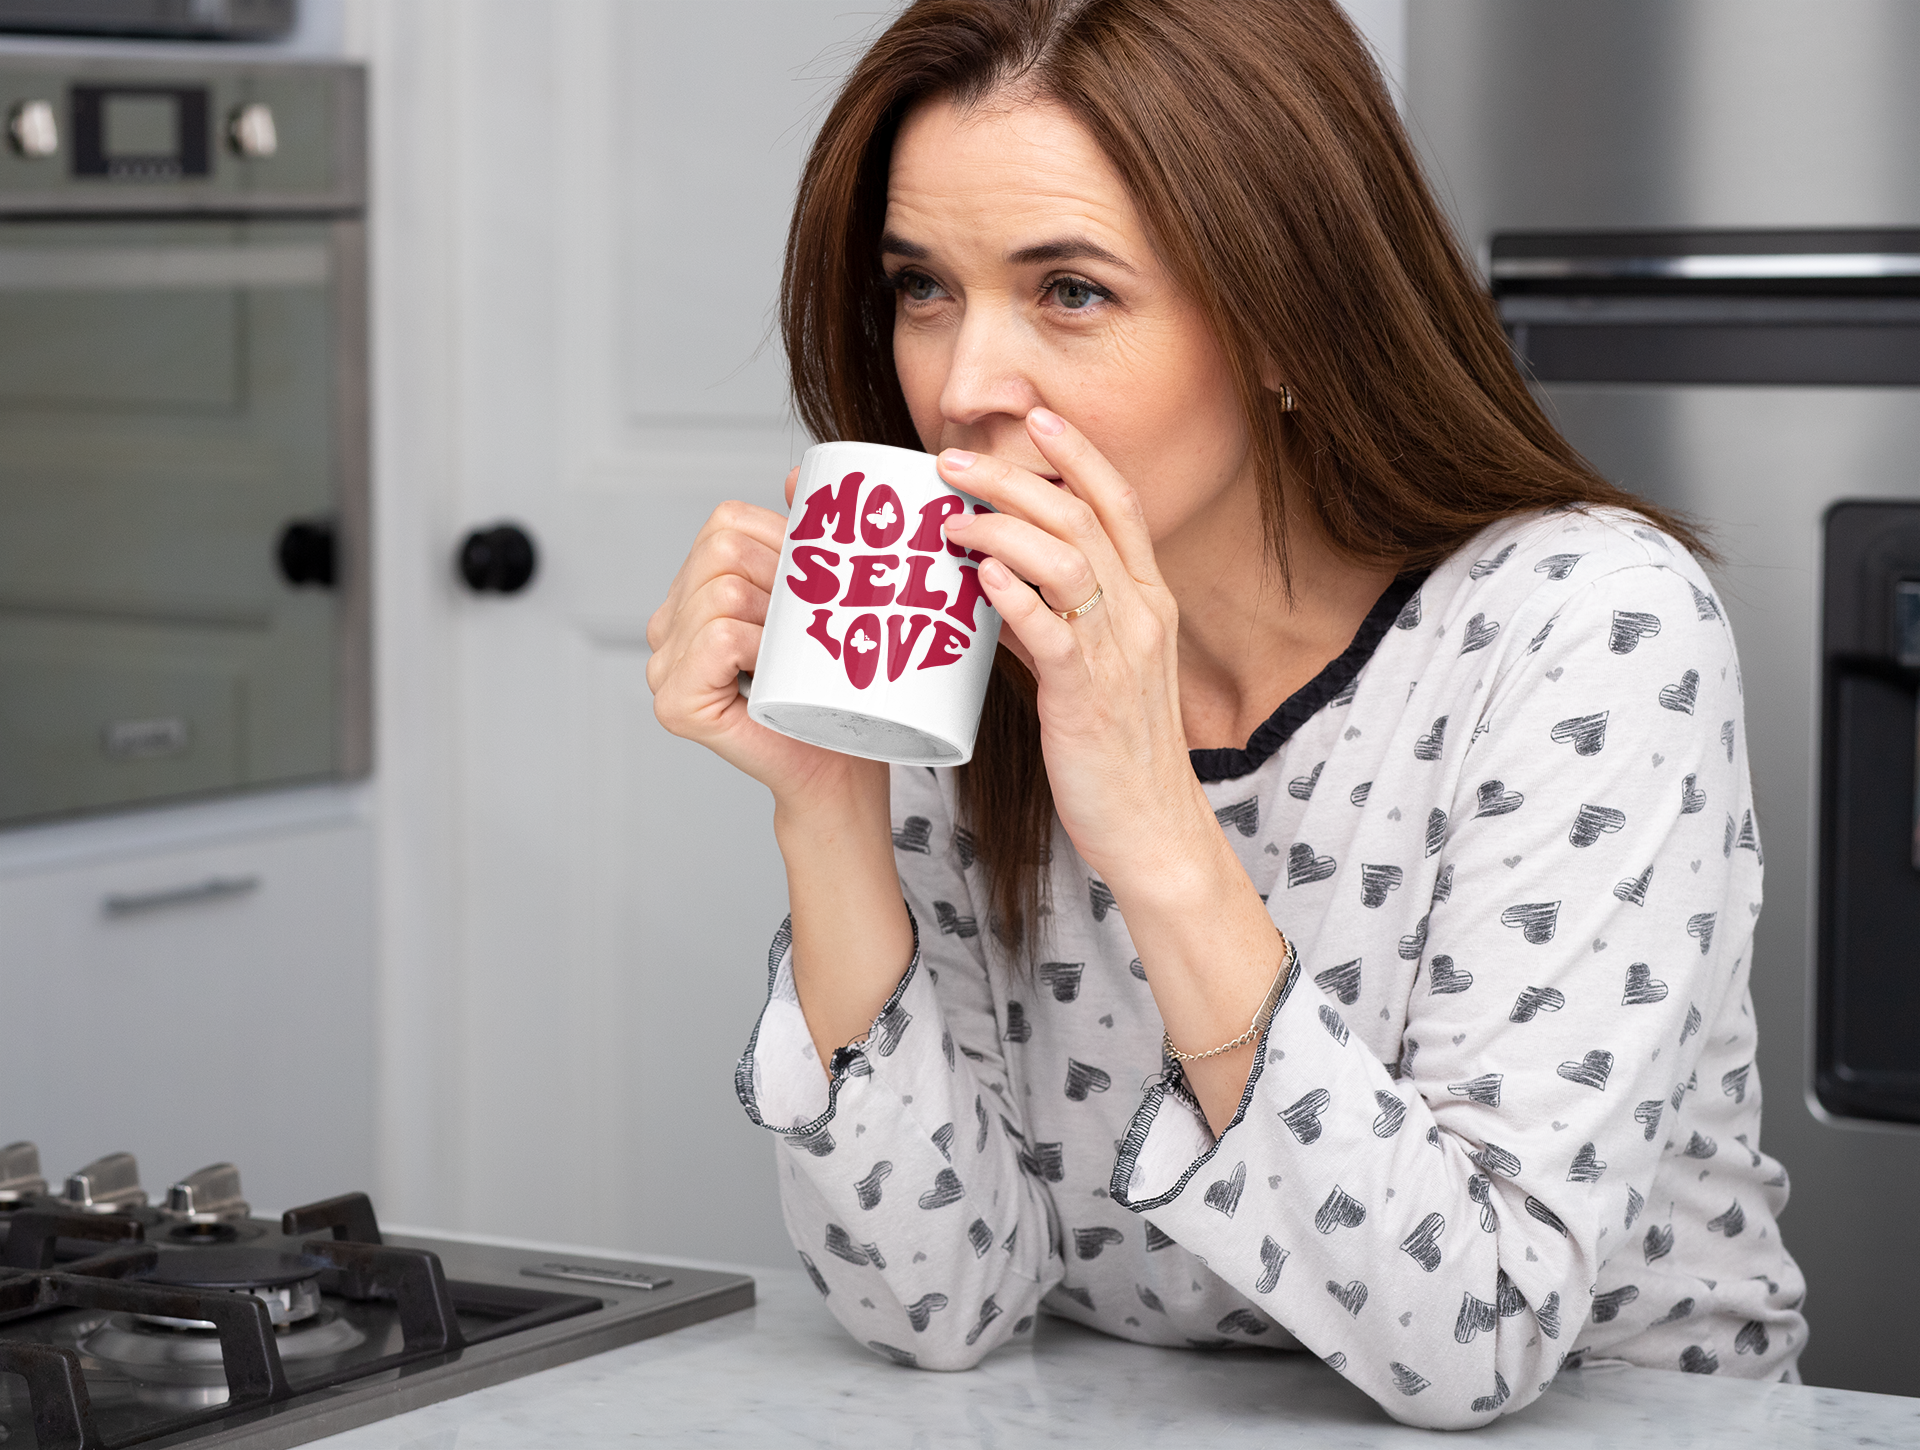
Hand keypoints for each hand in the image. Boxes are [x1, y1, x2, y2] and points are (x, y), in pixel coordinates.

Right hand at [646, 468, 885, 812]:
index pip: (727, 524)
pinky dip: (758, 649)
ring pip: (724, 592)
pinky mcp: (675, 702)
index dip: (782, 545)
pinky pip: (719, 637)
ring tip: (791, 658)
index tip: (813, 590)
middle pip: (723, 553)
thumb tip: (801, 474)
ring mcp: (663, 665)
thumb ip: (805, 536)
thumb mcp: (821, 599)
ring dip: (776, 622)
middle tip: (807, 630)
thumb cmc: (834, 689)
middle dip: (781, 584)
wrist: (841, 766)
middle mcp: (667, 625)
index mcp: (693, 592)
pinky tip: (773, 675)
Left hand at [936, 410, 1218, 898]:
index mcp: (1150, 601)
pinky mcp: (1087, 698)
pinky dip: (1013, 596)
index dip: (1079, 454)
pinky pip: (1051, 633)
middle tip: (951, 462)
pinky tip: (978, 574)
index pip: (1119, 504)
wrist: (1152, 827)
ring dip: (1001, 527)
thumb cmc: (1117, 750)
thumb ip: (1055, 619)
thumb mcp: (1098, 668)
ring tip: (947, 519)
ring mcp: (1118, 655)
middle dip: (1013, 478)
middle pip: (1080, 517)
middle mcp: (1141, 616)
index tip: (1036, 417)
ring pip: (1066, 560)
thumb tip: (997, 577)